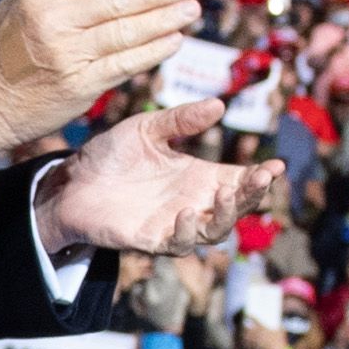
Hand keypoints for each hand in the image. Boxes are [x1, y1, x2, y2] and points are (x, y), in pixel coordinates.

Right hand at [0, 0, 198, 153]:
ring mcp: (67, 54)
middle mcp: (54, 20)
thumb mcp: (17, 3)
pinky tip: (173, 41)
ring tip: (191, 10)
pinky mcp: (79, 85)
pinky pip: (124, 64)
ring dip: (165, 19)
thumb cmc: (3, 50)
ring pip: (126, 31)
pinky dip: (152, 52)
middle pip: (118, 0)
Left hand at [42, 101, 283, 257]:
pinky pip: (177, 244)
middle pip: (235, 208)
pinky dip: (186, 232)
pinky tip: (186, 212)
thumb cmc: (110, 156)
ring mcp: (173, 224)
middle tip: (262, 178)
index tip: (277, 165)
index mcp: (198, 176)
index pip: (239, 180)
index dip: (261, 177)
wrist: (70, 182)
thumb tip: (219, 105)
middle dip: (252, 195)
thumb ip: (181, 119)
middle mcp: (192, 203)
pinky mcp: (149, 240)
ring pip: (214, 232)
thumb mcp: (147, 129)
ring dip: (225, 215)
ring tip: (225, 193)